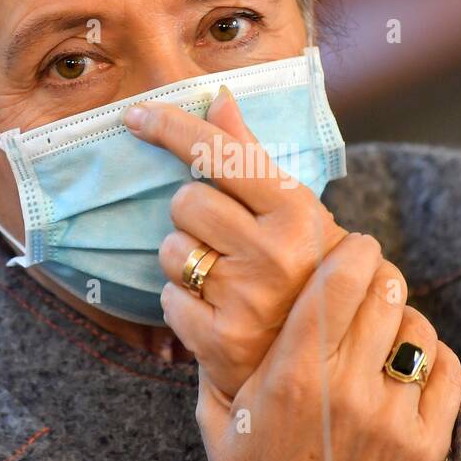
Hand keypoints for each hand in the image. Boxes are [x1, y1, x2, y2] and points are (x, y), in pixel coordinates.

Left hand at [121, 86, 347, 397]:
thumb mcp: (296, 213)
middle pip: (186, 202)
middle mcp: (276, 254)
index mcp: (298, 213)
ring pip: (171, 250)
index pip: (220, 154)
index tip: (135, 114)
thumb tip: (219, 100)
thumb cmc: (304, 274)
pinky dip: (182, 303)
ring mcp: (247, 300)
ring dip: (185, 259)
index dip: (172, 128)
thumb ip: (252, 156)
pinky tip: (216, 310)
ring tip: (223, 277)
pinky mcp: (220, 341)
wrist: (325, 360)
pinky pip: (167, 299)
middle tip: (225, 239)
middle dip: (194, 216)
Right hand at [194, 231, 460, 460]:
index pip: (339, 281)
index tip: (354, 245)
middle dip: (379, 276)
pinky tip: (410, 363)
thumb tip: (220, 293)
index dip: (353, 250)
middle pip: (385, 293)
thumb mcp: (218, 418)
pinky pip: (447, 370)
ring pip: (418, 329)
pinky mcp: (428, 447)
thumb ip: (215, 354)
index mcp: (293, 376)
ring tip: (387, 326)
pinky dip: (432, 357)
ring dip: (404, 318)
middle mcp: (347, 391)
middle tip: (371, 278)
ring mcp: (393, 420)